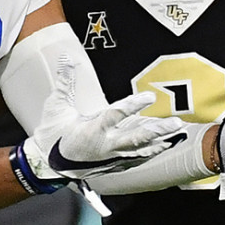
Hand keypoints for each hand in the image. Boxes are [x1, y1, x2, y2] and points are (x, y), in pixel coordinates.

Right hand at [15, 55, 184, 192]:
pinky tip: (162, 147)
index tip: (150, 96)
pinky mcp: (112, 165)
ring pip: (141, 151)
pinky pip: (136, 159)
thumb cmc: (51, 135)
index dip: (133, 105)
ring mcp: (111, 158)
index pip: (117, 115)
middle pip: (137, 138)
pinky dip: (150, 153)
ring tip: (177, 135)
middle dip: (158, 130)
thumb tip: (66, 60)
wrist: (46, 165)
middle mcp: (105, 146)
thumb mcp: (56, 107)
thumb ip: (65, 82)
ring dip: (160, 142)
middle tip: (176, 123)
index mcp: (91, 130)